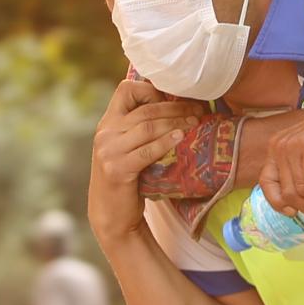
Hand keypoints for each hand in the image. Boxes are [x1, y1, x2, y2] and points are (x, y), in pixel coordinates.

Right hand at [87, 79, 200, 248]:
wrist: (111, 215)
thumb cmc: (127, 178)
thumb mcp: (125, 147)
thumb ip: (137, 128)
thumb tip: (172, 106)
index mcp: (107, 122)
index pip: (126, 89)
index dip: (151, 90)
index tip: (173, 100)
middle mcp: (104, 132)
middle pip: (145, 109)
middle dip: (176, 107)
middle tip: (199, 110)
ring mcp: (108, 151)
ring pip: (147, 126)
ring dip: (176, 122)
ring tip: (196, 122)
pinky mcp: (117, 169)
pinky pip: (146, 151)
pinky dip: (165, 142)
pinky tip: (180, 138)